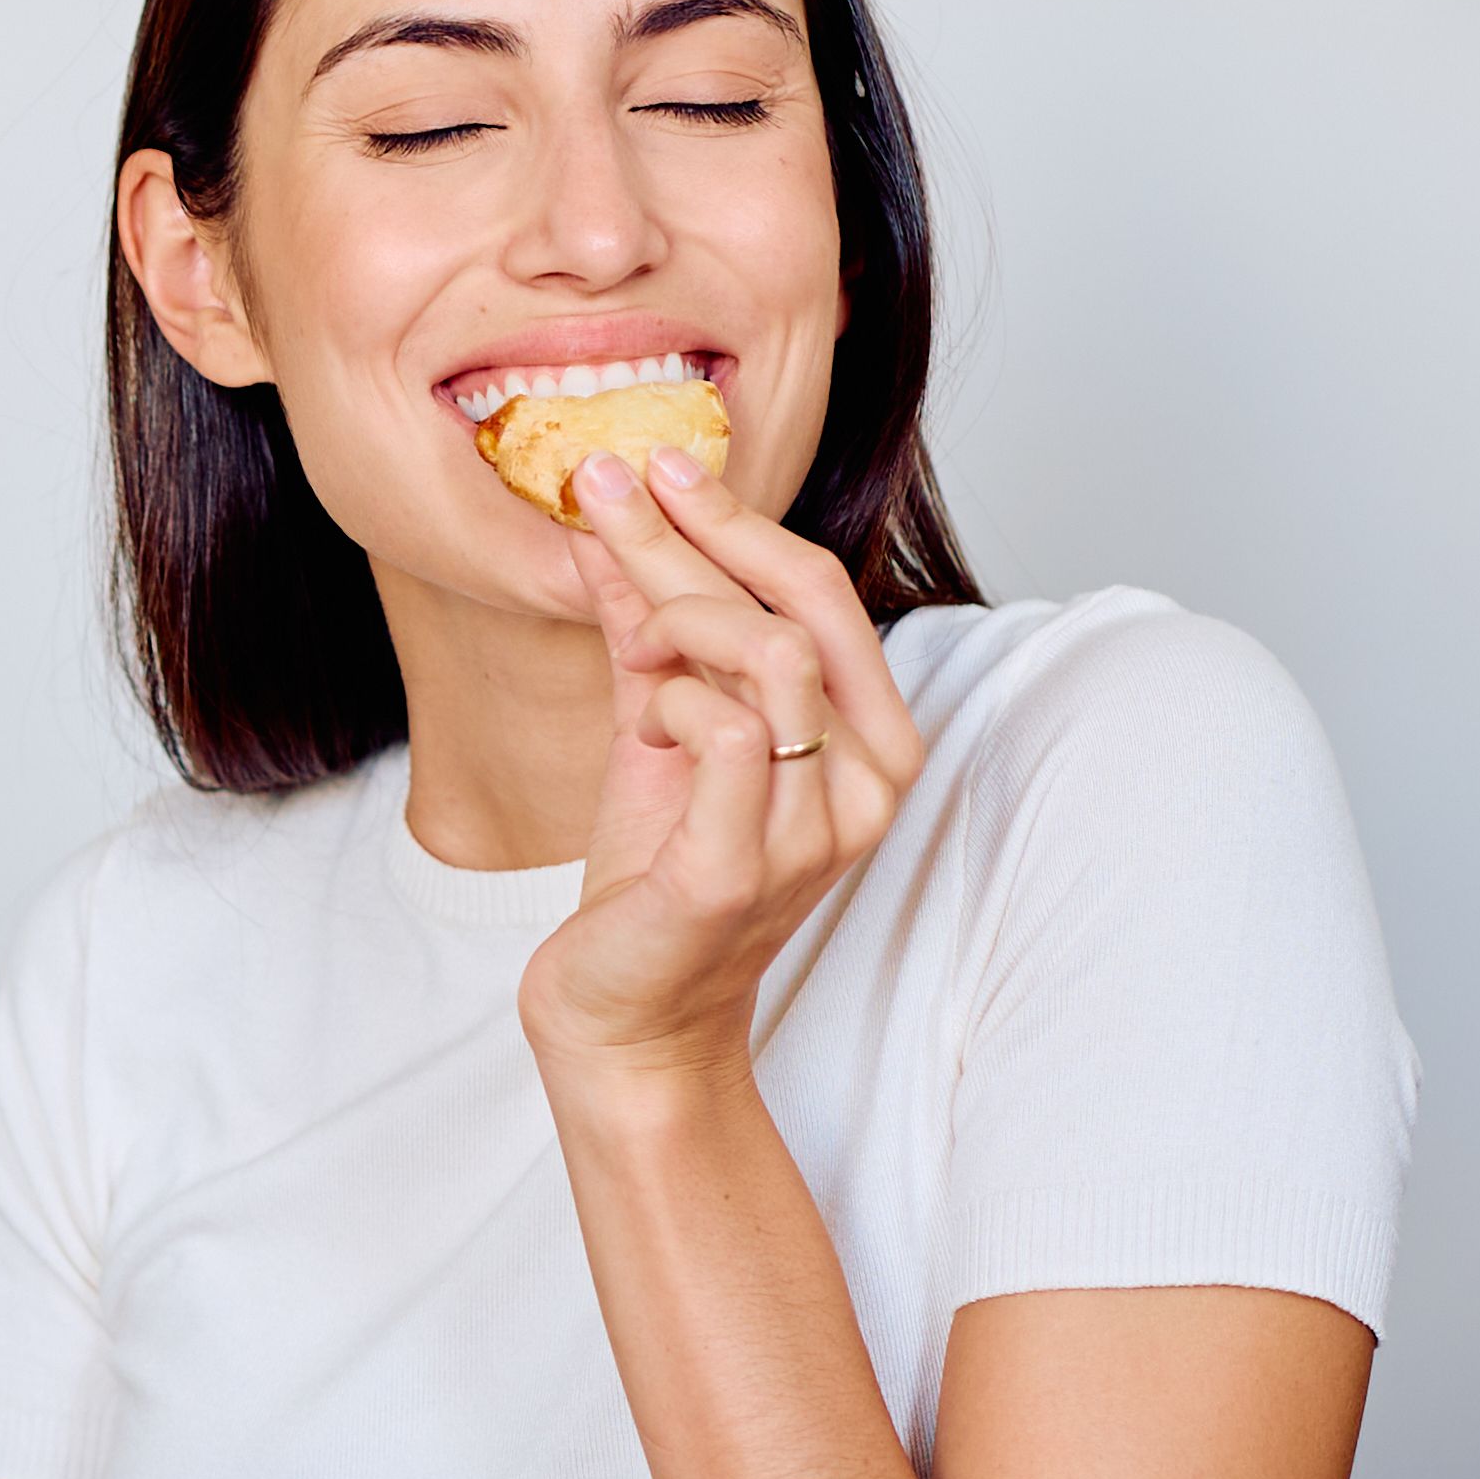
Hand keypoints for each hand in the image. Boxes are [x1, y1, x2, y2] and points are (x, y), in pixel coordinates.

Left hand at [522, 448, 926, 1088]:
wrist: (625, 1015)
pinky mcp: (741, 869)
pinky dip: (667, 705)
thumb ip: (647, 625)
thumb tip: (615, 514)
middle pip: (804, 606)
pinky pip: (723, 732)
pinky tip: (644, 728)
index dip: (738, 517)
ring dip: (677, 629)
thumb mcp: (656, 726)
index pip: (821, 592)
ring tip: (636, 668)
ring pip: (765, 655)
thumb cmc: (655, 876)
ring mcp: (812, 832)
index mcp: (867, 744)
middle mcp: (865, 786)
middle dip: (699, 537)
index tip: (658, 463)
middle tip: (612, 492)